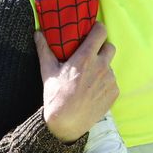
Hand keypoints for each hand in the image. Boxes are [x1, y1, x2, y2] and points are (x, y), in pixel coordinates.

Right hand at [37, 23, 118, 142]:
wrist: (66, 124)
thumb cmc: (55, 97)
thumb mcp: (48, 71)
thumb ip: (44, 49)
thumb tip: (38, 32)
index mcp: (85, 57)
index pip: (101, 32)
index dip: (98, 29)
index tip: (94, 30)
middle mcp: (101, 66)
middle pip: (109, 47)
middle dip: (102, 48)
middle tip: (91, 55)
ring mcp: (109, 80)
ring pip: (110, 66)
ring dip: (102, 68)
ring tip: (88, 78)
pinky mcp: (114, 92)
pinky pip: (112, 81)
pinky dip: (105, 83)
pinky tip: (92, 91)